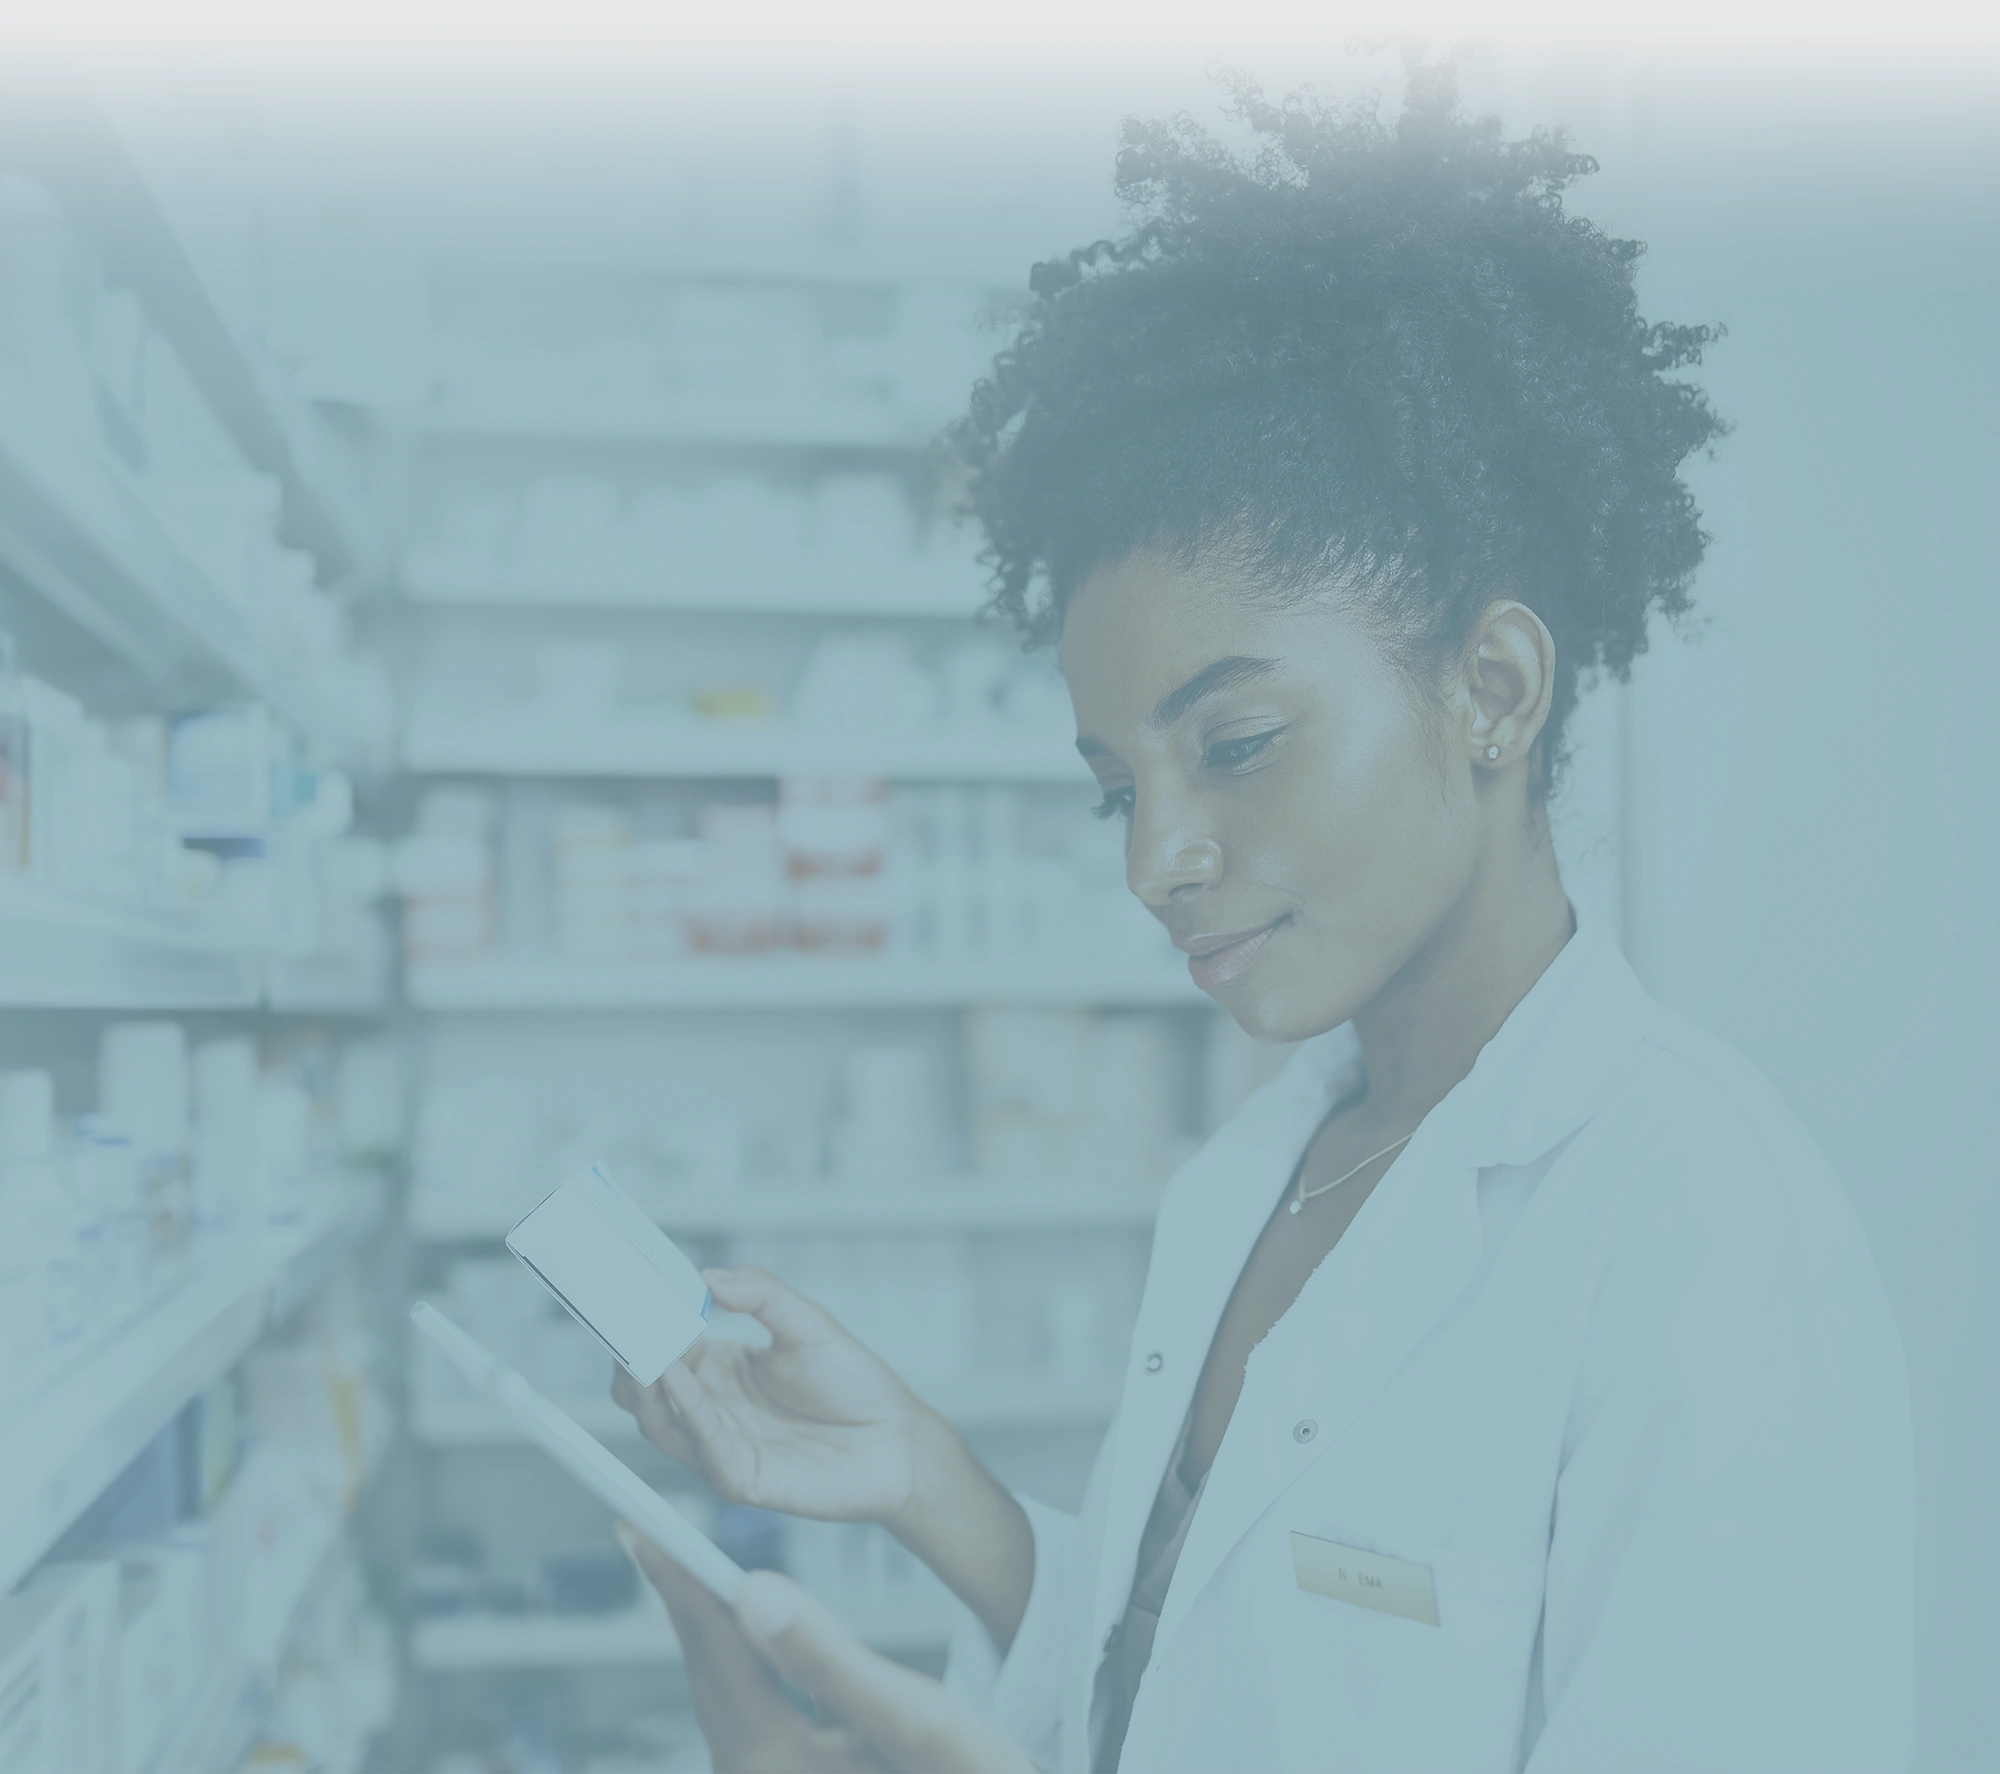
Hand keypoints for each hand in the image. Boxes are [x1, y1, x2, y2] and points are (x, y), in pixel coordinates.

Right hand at [612, 1265, 943, 1529]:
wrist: (897, 1439)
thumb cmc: (855, 1384)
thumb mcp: (807, 1322)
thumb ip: (761, 1294)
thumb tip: (709, 1277)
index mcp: (719, 1369)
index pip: (661, 1349)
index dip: (644, 1326)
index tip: (631, 1296)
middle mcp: (711, 1409)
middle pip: (643, 1392)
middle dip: (630, 1361)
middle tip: (629, 1329)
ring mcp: (721, 1446)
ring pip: (659, 1423)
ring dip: (648, 1388)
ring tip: (649, 1352)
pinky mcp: (741, 1478)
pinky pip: (703, 1447)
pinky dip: (687, 1412)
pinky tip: (682, 1381)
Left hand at [619, 1523, 1034, 1773]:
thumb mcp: (914, 1719)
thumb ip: (831, 1656)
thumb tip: (752, 1592)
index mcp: (769, 1762)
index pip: (712, 1647)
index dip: (677, 1579)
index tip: (636, 1526)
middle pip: (710, 1675)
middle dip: (688, 1603)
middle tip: (652, 1537)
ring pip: (725, 1699)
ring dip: (713, 1635)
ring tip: (694, 1577)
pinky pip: (747, 1719)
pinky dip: (743, 1669)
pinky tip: (757, 1646)